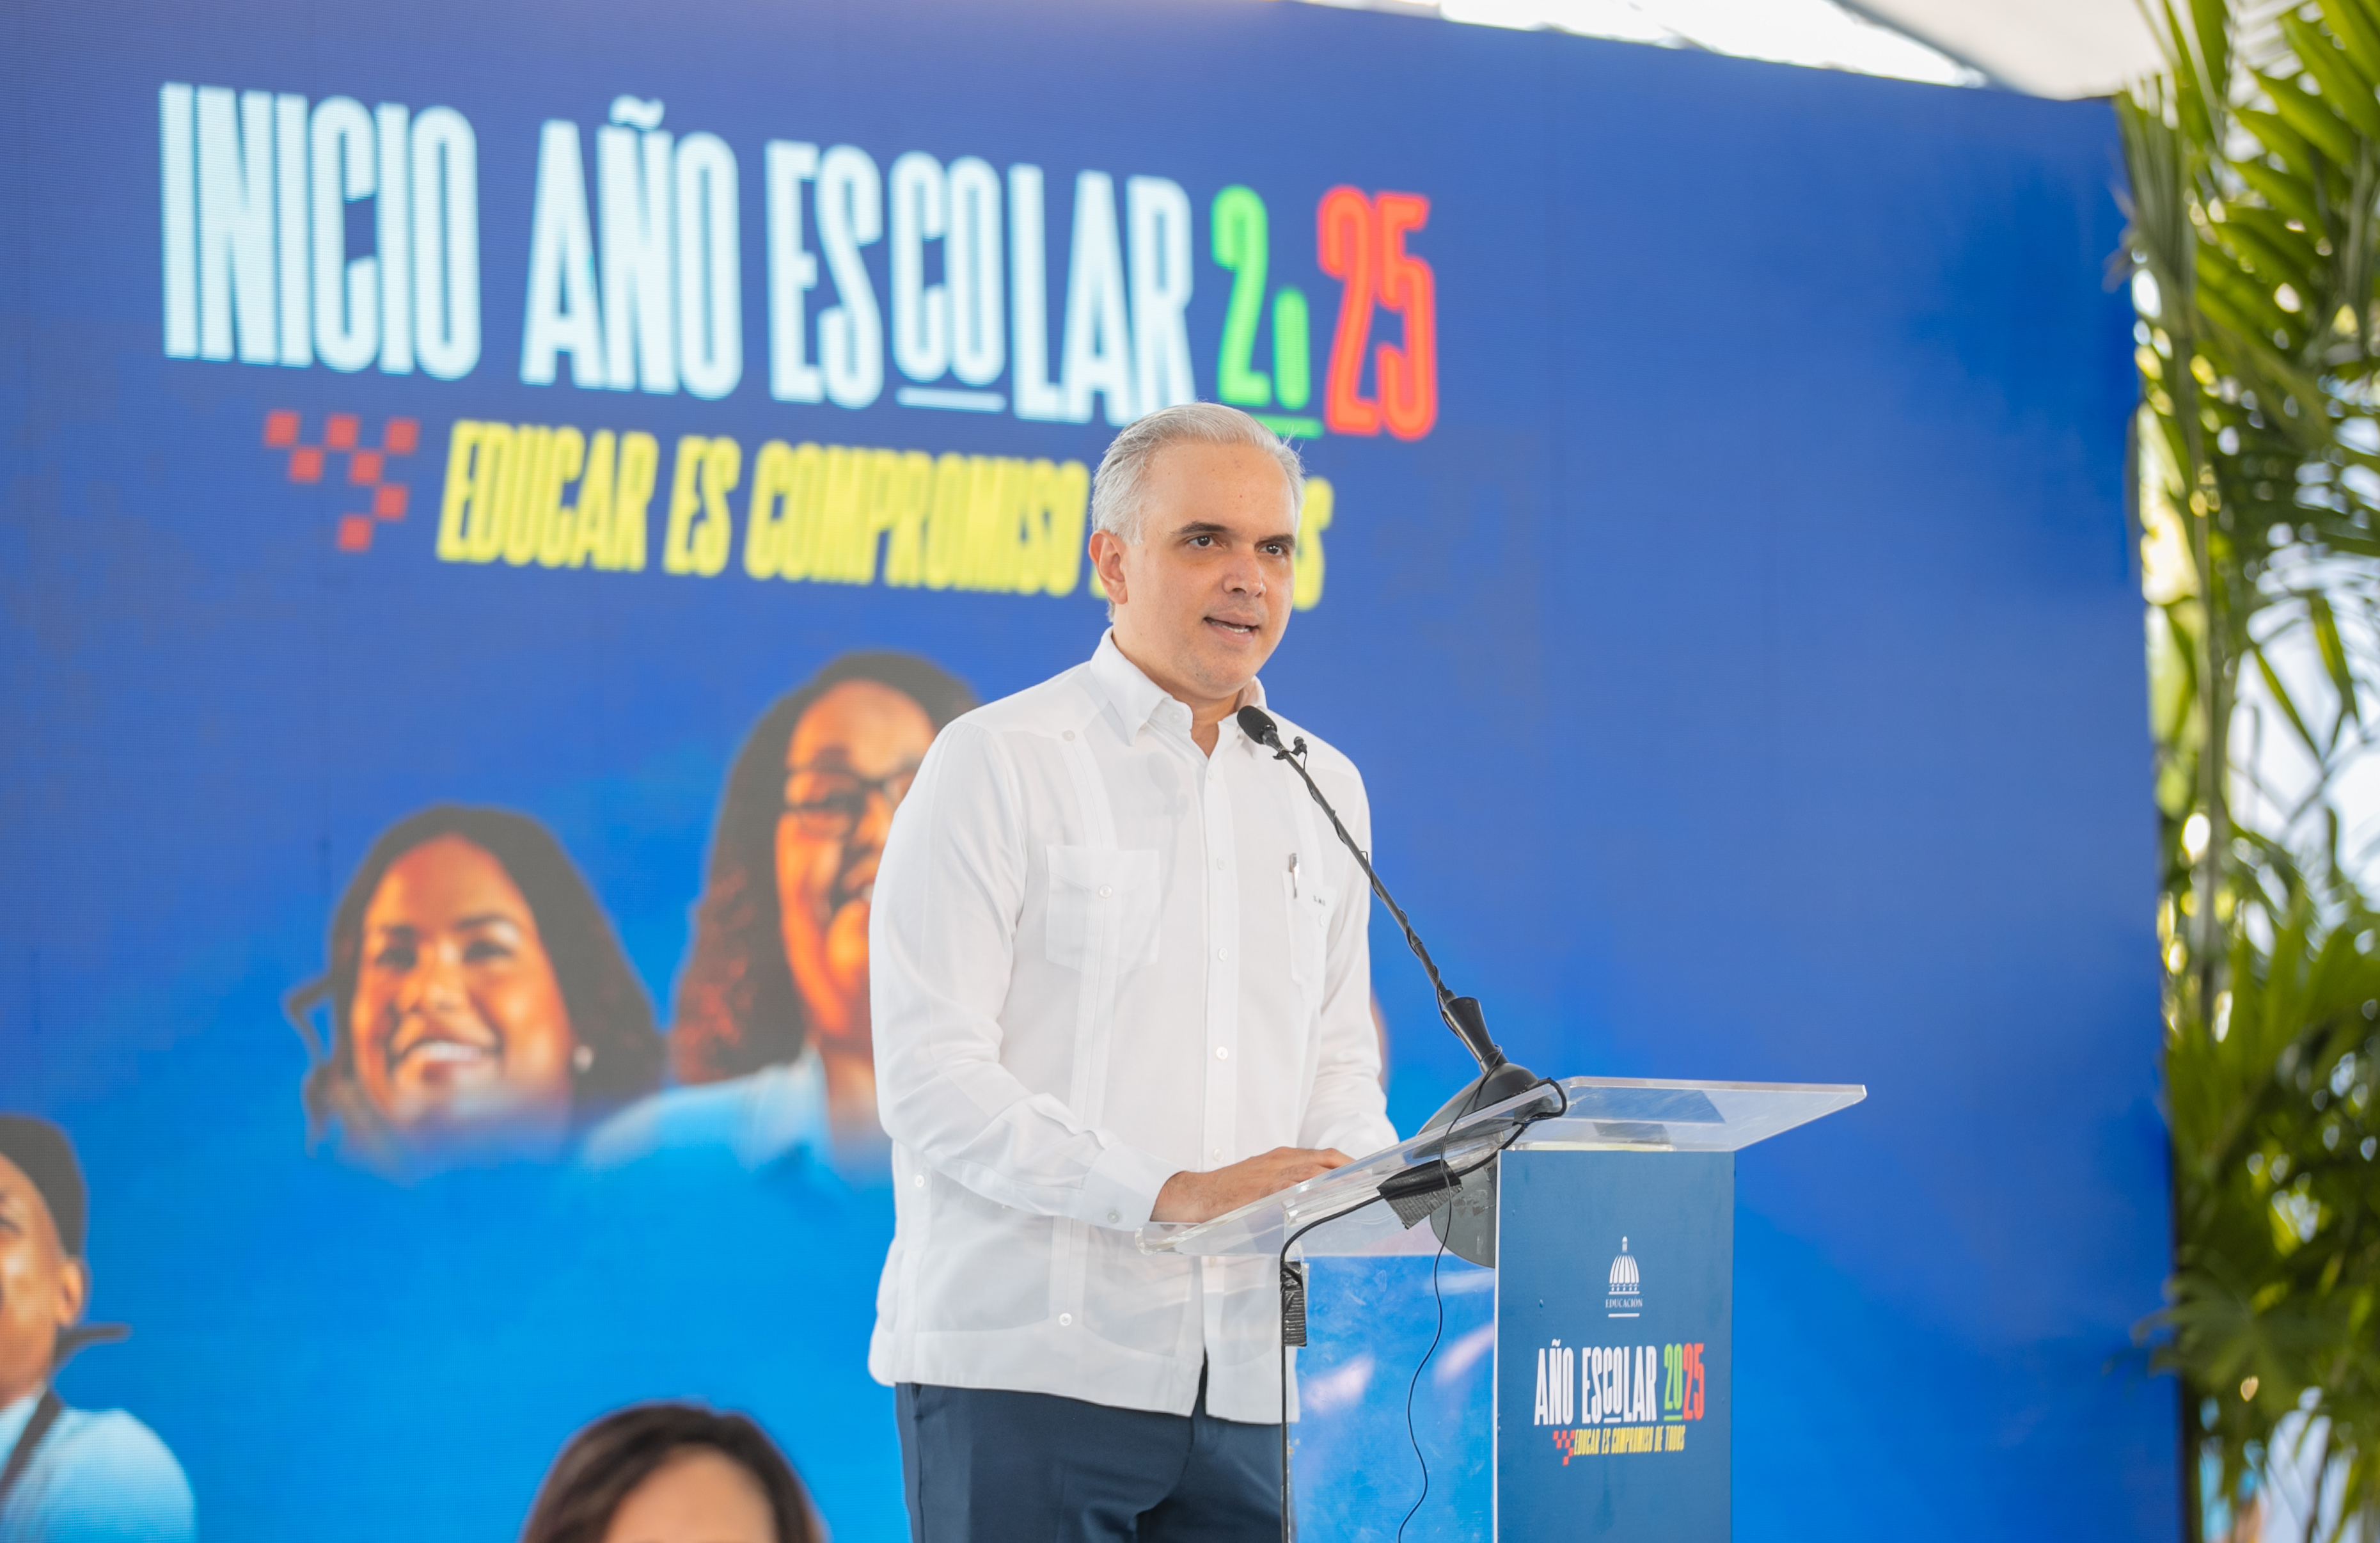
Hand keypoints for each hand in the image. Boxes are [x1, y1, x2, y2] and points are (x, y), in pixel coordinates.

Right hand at [1151, 1147, 1353, 1224]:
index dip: (1350, 1163)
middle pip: (1329, 1160)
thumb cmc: (1229, 1191)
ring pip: (1318, 1172)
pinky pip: (1298, 1189)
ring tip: (1364, 1193)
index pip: (1326, 1156)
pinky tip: (1333, 1202)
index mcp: (1284, 1157)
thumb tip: (1315, 1201)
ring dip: (1343, 1181)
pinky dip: (1318, 1193)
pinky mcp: (1266, 1189)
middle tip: (1376, 1184)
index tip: (1369, 1174)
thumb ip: (1288, 1185)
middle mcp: (1284, 1160)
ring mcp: (1275, 1174)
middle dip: (1355, 1170)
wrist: (1197, 1194)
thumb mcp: (1263, 1180)